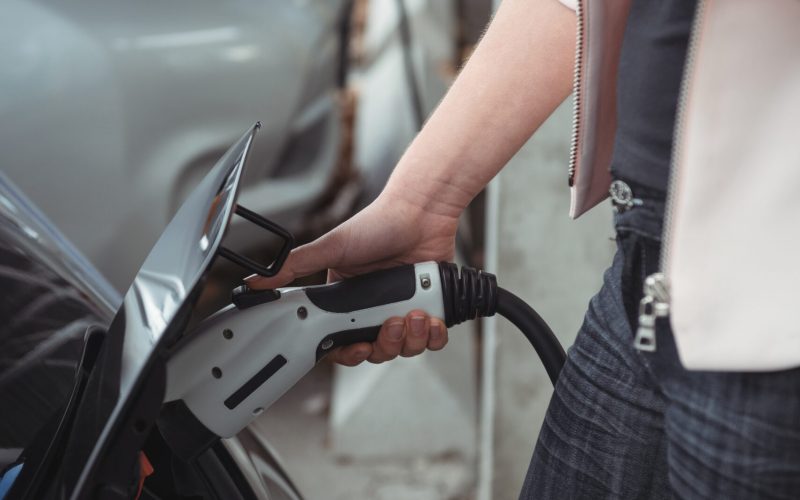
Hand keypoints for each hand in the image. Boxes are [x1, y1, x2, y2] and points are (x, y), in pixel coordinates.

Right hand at [246, 191, 457, 365]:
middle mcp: (374, 309)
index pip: (343, 341)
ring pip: (406, 348)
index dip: (350, 352)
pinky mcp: (430, 307)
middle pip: (377, 351)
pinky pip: (432, 338)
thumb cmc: (378, 224)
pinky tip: (430, 317)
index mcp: (347, 301)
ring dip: (412, 338)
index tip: (358, 348)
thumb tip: (255, 281)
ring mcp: (403, 309)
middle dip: (386, 344)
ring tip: (415, 313)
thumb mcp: (331, 247)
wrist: (421, 211)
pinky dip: (433, 334)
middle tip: (392, 322)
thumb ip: (294, 266)